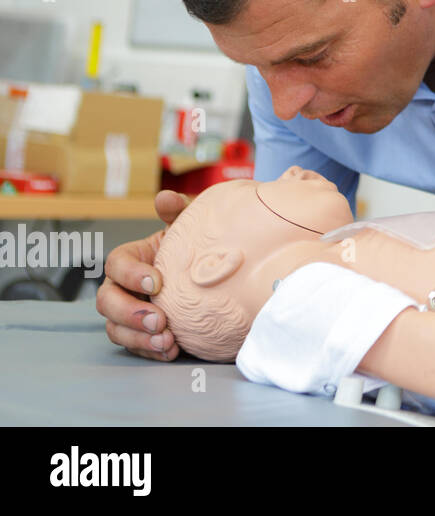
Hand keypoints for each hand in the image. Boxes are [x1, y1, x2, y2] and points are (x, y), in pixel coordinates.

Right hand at [96, 188, 191, 361]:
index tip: (157, 281)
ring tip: (167, 342)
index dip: (130, 273)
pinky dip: (151, 352)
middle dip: (129, 313)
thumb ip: (178, 212)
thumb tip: (166, 197)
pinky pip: (136, 347)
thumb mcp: (189, 229)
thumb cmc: (195, 248)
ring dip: (139, 338)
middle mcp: (123, 287)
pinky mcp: (141, 334)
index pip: (115, 264)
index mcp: (131, 259)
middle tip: (159, 320)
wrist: (211, 278)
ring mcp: (129, 313)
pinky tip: (171, 352)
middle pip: (107, 302)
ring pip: (116, 329)